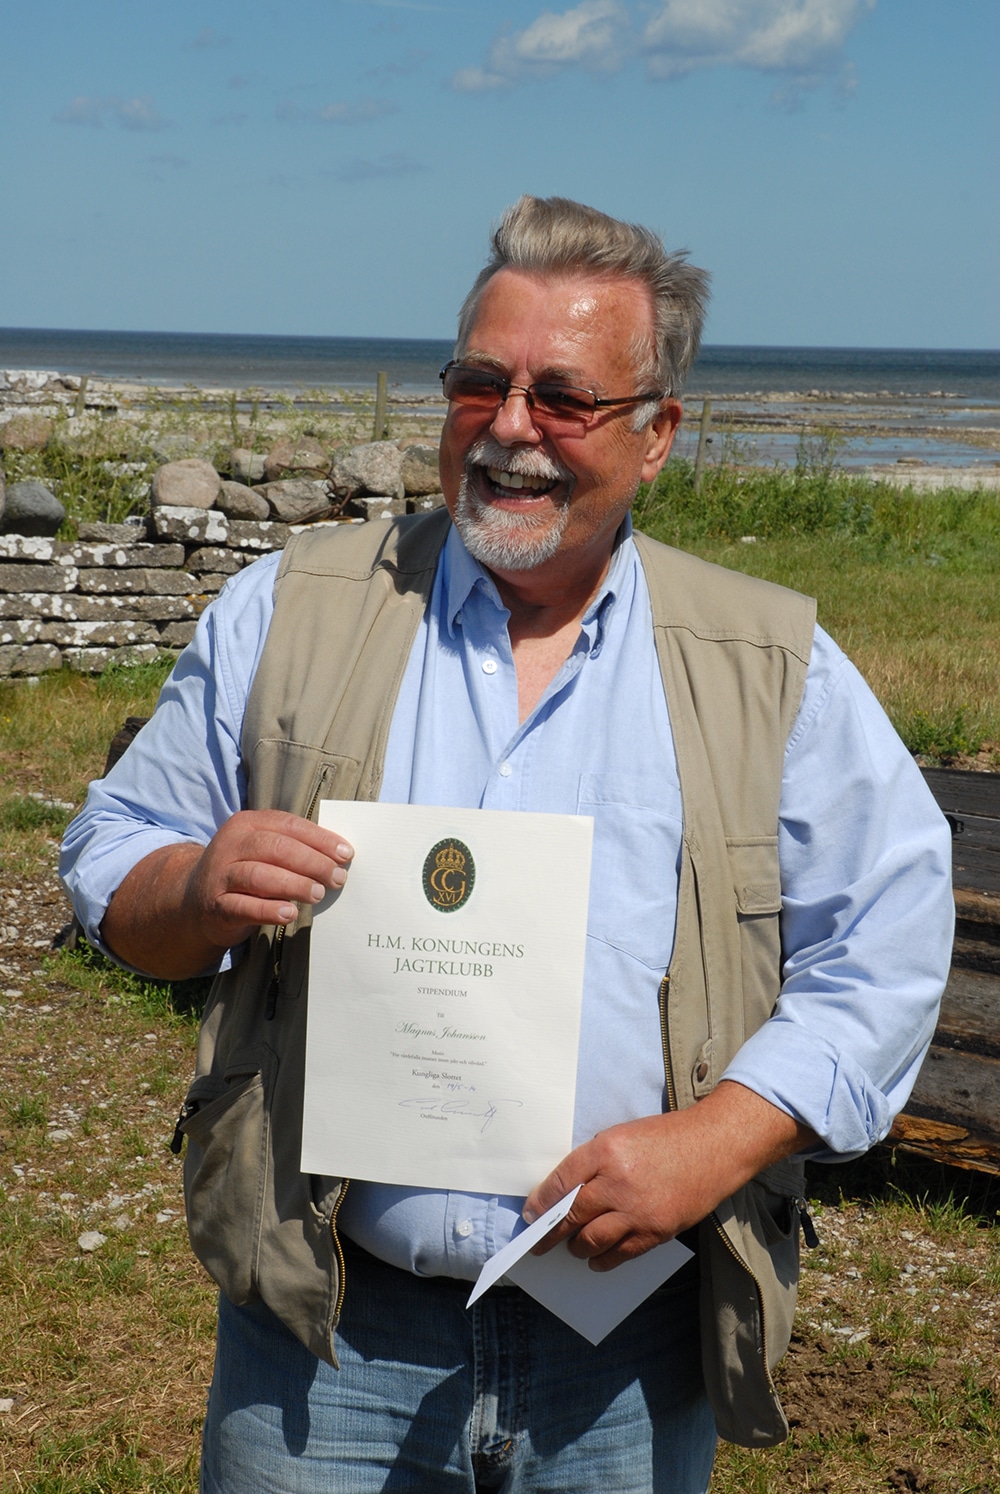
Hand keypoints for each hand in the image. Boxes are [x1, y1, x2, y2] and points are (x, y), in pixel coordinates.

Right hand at [180, 809, 353, 950]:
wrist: (194, 901)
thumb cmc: (244, 872)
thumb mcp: (262, 852)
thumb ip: (293, 848)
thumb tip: (339, 856)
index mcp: (246, 824)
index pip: (288, 826)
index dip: (320, 839)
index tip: (346, 854)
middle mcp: (231, 845)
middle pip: (277, 848)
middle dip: (312, 863)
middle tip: (337, 878)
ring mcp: (220, 875)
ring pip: (261, 875)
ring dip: (295, 885)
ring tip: (318, 894)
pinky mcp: (215, 904)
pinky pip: (244, 906)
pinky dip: (269, 910)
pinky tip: (290, 914)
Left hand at [522, 1082, 813, 1270]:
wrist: (715, 1146)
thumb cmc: (667, 1137)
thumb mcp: (623, 1135)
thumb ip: (594, 1160)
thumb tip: (566, 1191)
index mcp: (606, 1149)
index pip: (562, 1181)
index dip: (541, 1202)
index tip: (530, 1214)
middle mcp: (618, 1180)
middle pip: (572, 1214)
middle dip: (550, 1232)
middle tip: (539, 1242)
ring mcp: (638, 1209)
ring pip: (592, 1239)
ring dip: (576, 1247)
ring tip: (571, 1247)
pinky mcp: (657, 1230)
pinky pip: (621, 1253)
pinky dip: (603, 1260)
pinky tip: (595, 1259)